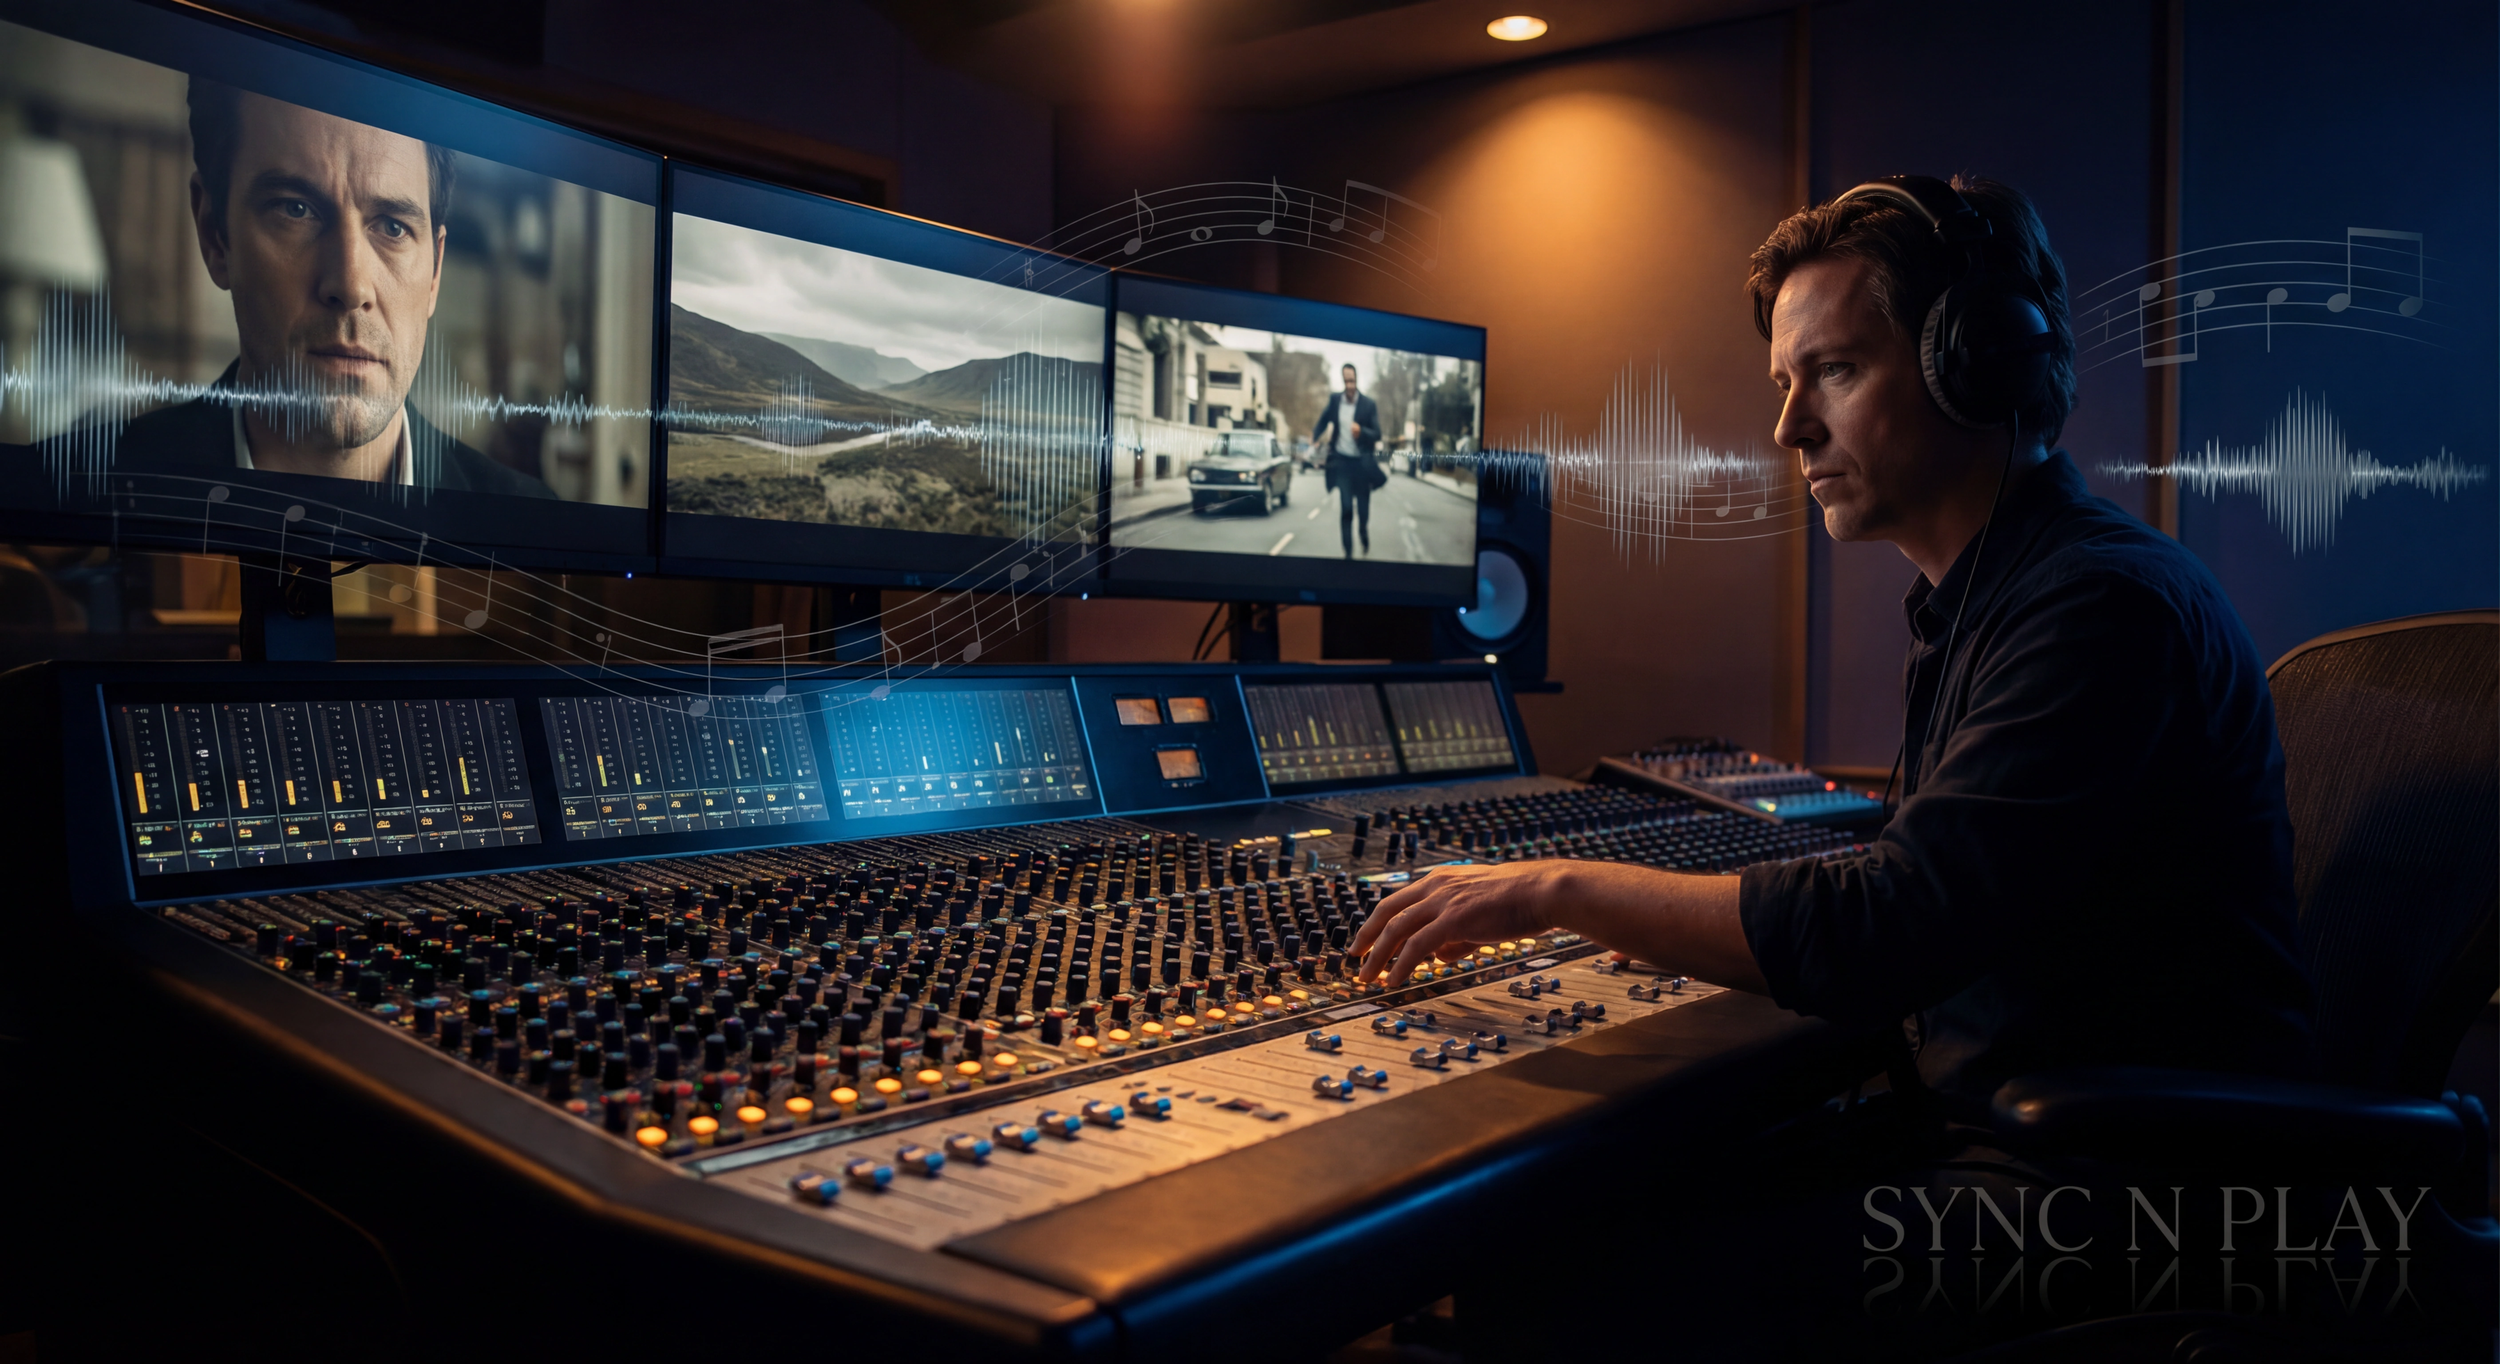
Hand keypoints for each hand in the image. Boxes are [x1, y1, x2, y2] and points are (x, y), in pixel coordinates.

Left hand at [1352, 861, 1576, 984]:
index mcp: (1440, 880)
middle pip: (1388, 912)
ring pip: (1397, 929)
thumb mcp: (1479, 916)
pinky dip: (1402, 964)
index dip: (1378, 921)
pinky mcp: (1454, 918)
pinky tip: (1395, 980)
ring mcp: (1443, 900)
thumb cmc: (1518, 902)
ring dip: (1378, 956)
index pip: (1398, 900)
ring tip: (1368, 978)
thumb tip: (1439, 956)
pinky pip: (1417, 945)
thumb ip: (1456, 935)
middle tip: (1354, 958)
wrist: (1542, 891)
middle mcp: (1436, 886)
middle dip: (1367, 937)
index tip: (1365, 939)